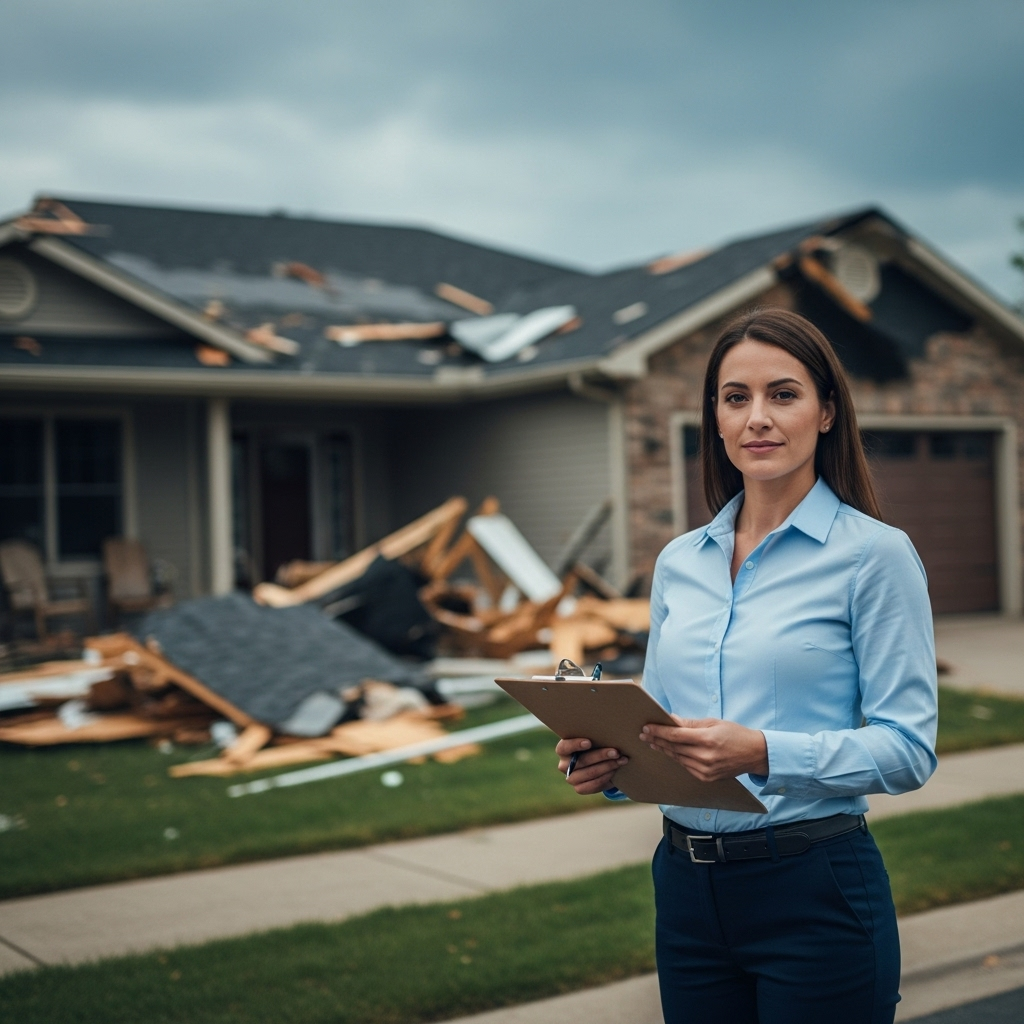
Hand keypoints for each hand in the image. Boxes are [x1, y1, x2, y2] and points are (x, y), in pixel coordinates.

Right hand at [555, 737, 628, 794]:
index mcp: (563, 749)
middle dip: (601, 756)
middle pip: (582, 761)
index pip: (564, 747)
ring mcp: (571, 778)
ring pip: (590, 773)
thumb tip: (609, 730)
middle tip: (616, 752)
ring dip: (608, 766)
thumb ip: (594, 735)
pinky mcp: (579, 788)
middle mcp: (564, 765)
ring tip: (621, 761)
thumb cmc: (593, 744)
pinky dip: (606, 777)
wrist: (597, 761)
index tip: (589, 742)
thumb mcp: (592, 738)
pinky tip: (615, 771)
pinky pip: (593, 785)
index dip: (575, 745)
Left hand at [640, 717, 767, 781]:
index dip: (659, 731)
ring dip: (663, 749)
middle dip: (657, 740)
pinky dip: (676, 758)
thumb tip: (670, 719)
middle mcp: (705, 757)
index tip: (646, 727)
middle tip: (643, 734)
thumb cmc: (735, 734)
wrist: (754, 754)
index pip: (675, 735)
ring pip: (677, 758)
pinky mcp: (706, 778)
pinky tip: (668, 751)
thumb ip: (690, 723)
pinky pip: (685, 766)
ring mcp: (705, 770)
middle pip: (673, 747)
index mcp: (707, 739)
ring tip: (652, 742)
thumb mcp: (713, 723)